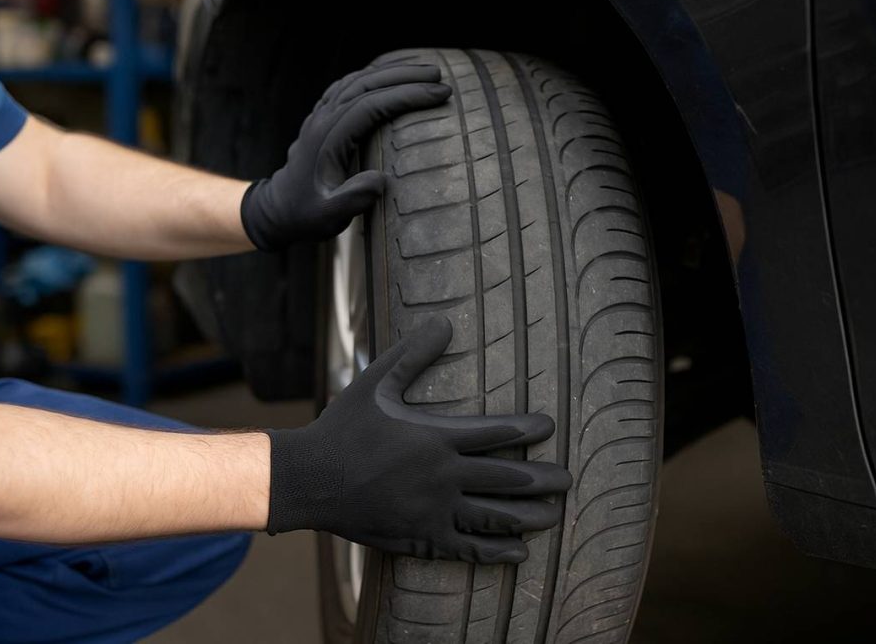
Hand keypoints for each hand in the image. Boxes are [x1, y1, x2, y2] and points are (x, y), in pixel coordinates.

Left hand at [240, 64, 451, 249]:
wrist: (279, 209)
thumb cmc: (307, 214)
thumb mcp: (329, 215)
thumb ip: (353, 199)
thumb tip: (381, 180)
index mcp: (328, 138)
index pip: (371, 105)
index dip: (405, 97)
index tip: (437, 95)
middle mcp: (324, 119)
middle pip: (366, 84)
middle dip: (405, 77)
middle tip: (439, 76)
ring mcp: (322, 114)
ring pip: (358, 79)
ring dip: (391, 71)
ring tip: (424, 69)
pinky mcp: (324, 116)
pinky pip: (349, 84)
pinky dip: (373, 74)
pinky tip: (391, 72)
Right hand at [265, 316, 571, 563]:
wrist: (308, 480)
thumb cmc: (343, 428)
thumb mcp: (376, 382)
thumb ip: (412, 354)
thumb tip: (444, 322)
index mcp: (435, 437)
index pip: (495, 432)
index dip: (527, 430)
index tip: (548, 427)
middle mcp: (441, 476)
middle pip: (506, 479)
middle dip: (542, 480)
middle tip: (567, 479)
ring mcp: (432, 511)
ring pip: (493, 517)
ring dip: (529, 518)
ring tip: (554, 517)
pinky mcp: (420, 538)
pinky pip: (466, 548)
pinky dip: (496, 551)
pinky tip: (519, 553)